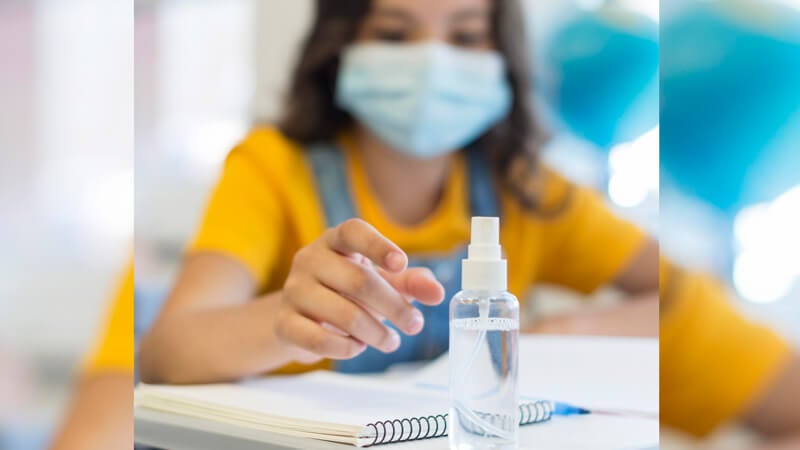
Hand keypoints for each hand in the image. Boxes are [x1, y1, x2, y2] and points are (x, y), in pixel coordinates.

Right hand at [274, 219, 444, 362]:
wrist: (301, 316)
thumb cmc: (348, 291)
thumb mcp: (382, 281)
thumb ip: (411, 282)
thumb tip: (437, 293)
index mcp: (335, 241)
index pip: (353, 232)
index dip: (378, 246)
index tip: (401, 264)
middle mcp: (309, 259)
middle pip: (358, 280)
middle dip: (394, 307)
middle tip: (414, 324)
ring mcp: (293, 290)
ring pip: (343, 314)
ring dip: (376, 333)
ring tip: (390, 341)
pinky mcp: (284, 322)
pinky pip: (318, 339)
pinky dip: (346, 348)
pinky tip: (358, 347)